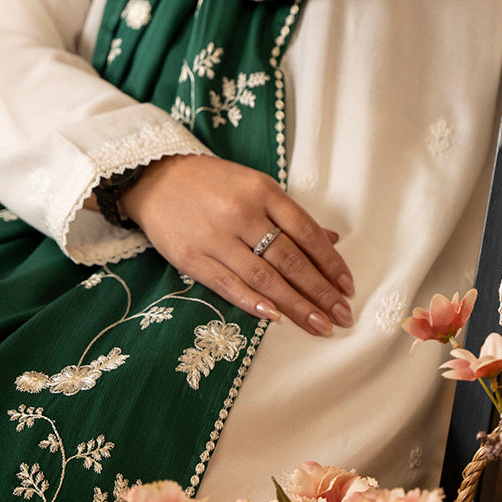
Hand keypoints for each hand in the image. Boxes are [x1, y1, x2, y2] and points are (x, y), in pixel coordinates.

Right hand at [122, 154, 354, 337]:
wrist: (154, 176)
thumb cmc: (212, 183)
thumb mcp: (255, 186)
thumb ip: (291, 216)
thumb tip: (332, 240)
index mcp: (263, 191)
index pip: (306, 232)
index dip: (330, 263)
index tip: (347, 287)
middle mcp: (242, 213)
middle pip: (289, 259)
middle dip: (319, 291)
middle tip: (341, 316)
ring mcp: (215, 237)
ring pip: (263, 277)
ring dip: (295, 305)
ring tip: (318, 325)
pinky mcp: (191, 257)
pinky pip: (228, 284)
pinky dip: (254, 302)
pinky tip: (276, 317)